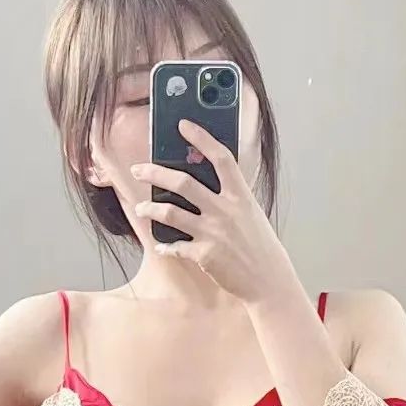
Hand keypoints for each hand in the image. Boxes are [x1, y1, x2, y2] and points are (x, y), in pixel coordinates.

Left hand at [130, 118, 287, 305]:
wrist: (268, 280)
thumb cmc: (261, 247)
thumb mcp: (251, 214)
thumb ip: (231, 198)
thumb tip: (208, 184)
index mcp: (240, 195)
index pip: (220, 158)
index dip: (202, 137)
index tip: (184, 125)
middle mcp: (224, 210)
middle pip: (183, 182)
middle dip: (154, 173)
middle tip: (138, 170)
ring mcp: (213, 232)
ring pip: (170, 213)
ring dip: (150, 209)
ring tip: (141, 209)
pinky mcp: (204, 254)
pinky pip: (175, 246)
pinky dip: (165, 245)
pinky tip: (161, 245)